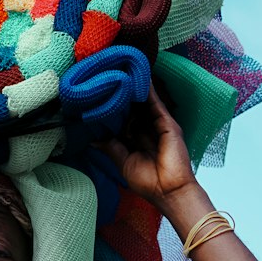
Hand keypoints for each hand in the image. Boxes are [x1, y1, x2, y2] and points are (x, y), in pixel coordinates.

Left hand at [102, 81, 195, 209]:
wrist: (168, 191)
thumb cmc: (148, 182)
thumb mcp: (123, 162)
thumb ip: (110, 148)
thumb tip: (93, 140)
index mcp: (136, 139)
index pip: (123, 119)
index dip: (113, 108)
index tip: (100, 95)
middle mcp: (147, 130)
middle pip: (133, 108)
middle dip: (122, 94)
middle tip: (109, 76)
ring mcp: (159, 125)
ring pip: (145, 102)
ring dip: (134, 88)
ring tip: (122, 68)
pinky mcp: (168, 123)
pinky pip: (157, 103)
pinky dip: (149, 91)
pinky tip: (141, 77)